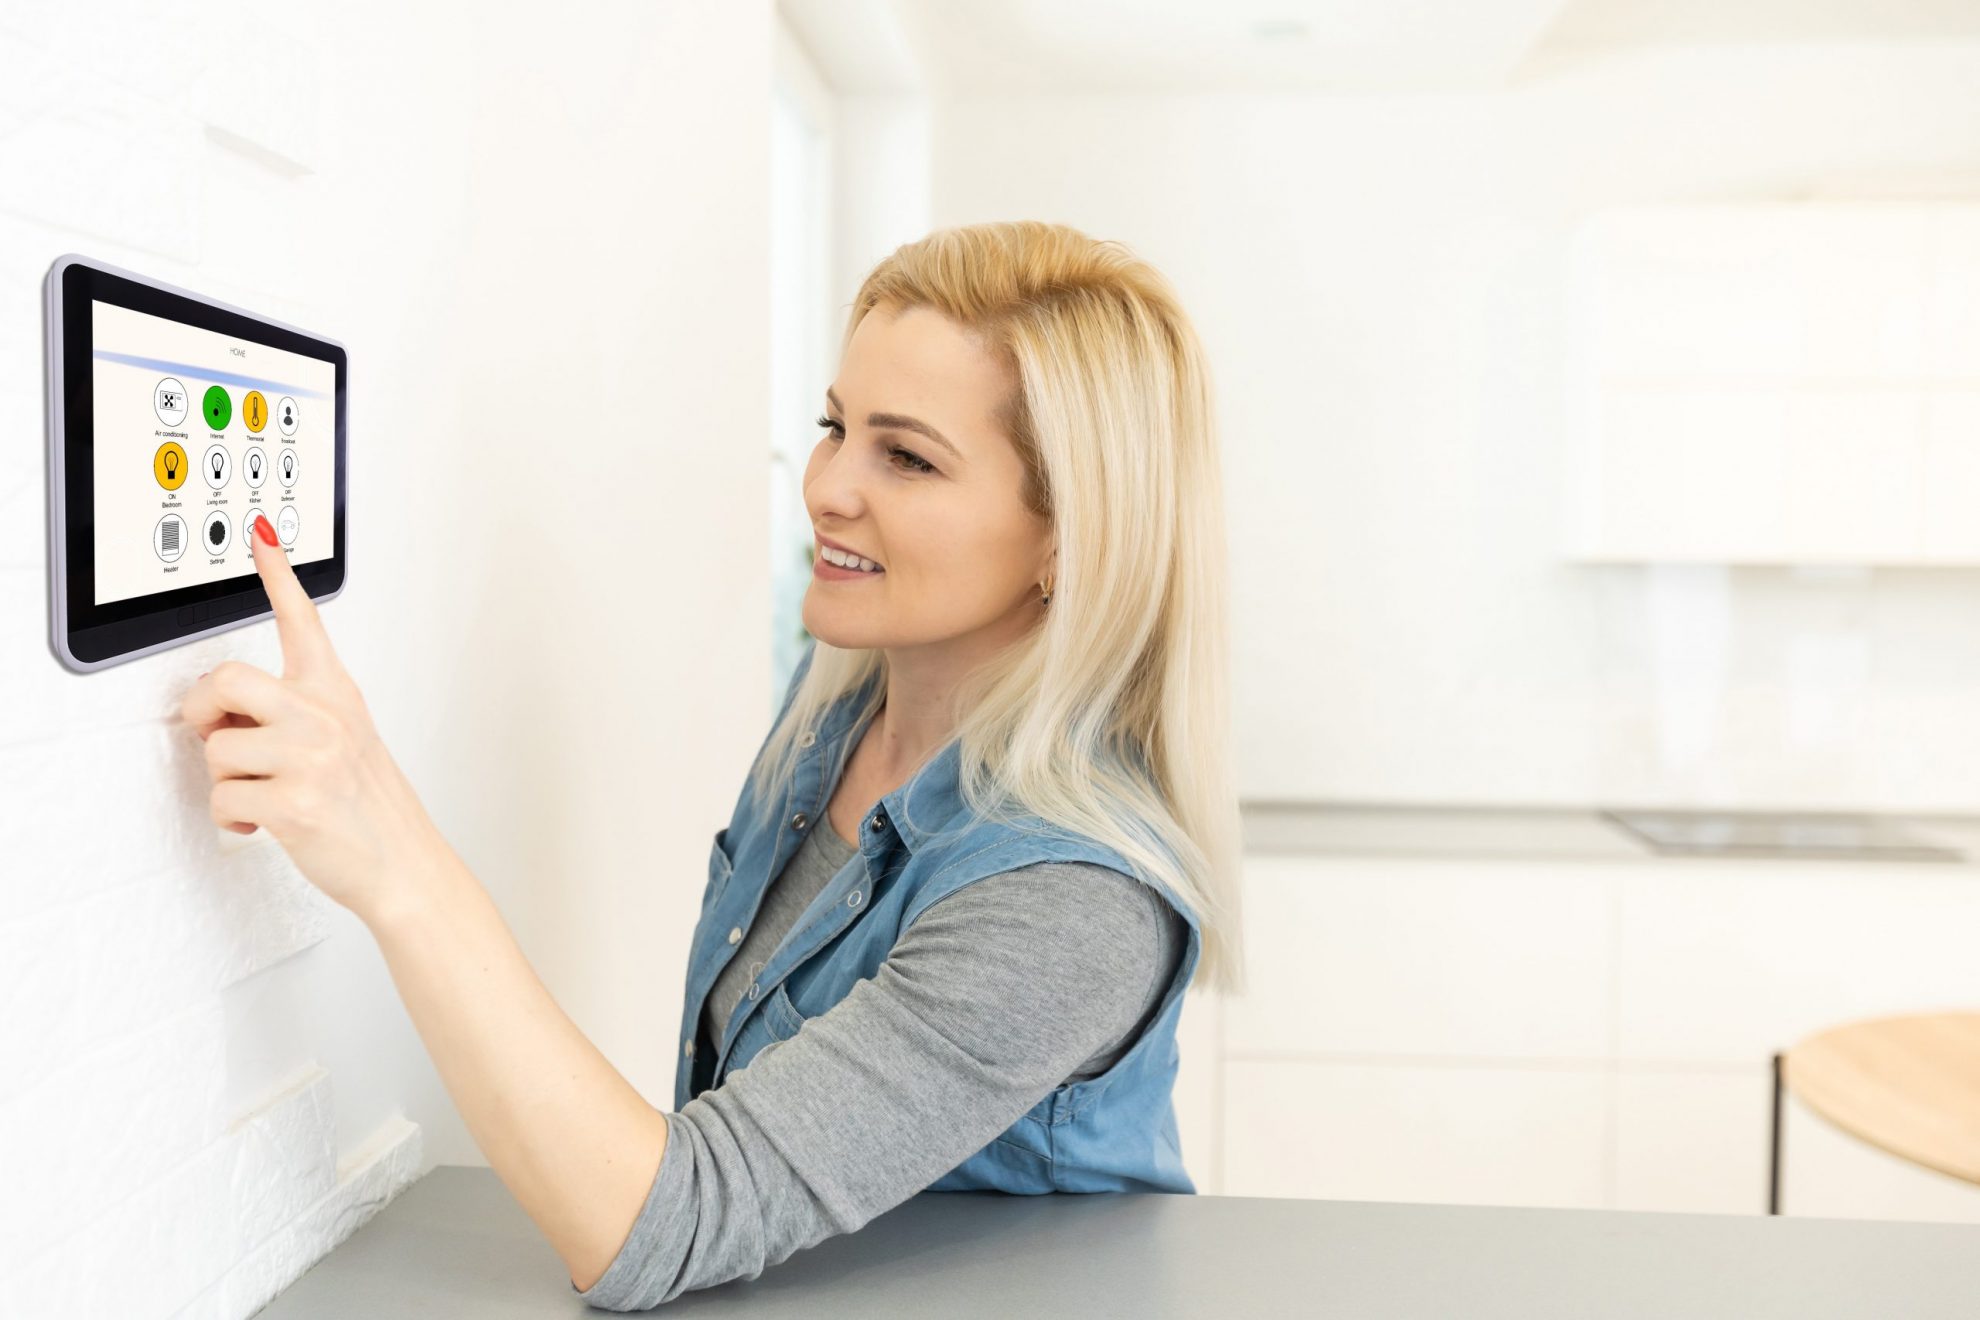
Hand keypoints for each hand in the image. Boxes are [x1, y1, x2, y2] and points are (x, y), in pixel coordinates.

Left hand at [180, 512, 444, 923]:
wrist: (404, 863)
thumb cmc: (370, 806)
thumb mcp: (344, 741)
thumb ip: (291, 714)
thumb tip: (221, 715)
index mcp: (337, 693)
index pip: (303, 621)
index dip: (279, 573)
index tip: (263, 534)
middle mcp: (325, 716)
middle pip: (224, 680)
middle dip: (202, 712)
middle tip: (215, 732)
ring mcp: (311, 758)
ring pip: (216, 749)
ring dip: (226, 782)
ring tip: (262, 794)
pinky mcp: (293, 803)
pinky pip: (222, 799)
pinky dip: (233, 820)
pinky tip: (264, 824)